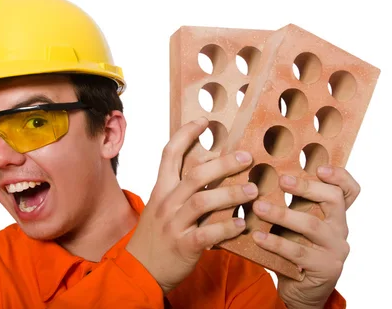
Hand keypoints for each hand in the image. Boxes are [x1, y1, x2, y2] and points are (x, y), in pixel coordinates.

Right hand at [126, 117, 257, 293]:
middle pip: (196, 175)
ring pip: (203, 201)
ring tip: (252, 190)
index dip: (186, 134)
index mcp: (161, 189)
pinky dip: (226, 227)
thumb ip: (181, 188)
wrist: (140, 270)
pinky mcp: (184, 246)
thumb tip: (209, 167)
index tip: (204, 121)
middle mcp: (167, 202)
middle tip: (246, 158)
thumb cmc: (156, 235)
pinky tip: (243, 224)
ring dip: (231, 194)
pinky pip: (208, 233)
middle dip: (223, 164)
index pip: (170, 153)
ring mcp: (174, 224)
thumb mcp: (162, 206)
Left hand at [251, 166, 359, 308]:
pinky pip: (298, 252)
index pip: (349, 190)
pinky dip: (275, 243)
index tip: (320, 167)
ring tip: (259, 207)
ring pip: (312, 225)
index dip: (340, 176)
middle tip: (282, 179)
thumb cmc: (296, 248)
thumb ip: (291, 203)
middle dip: (306, 187)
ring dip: (283, 214)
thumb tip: (262, 175)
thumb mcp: (296, 223)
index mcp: (335, 214)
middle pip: (333, 200)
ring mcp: (335, 249)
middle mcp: (340, 228)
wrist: (302, 290)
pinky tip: (257, 237)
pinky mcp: (325, 268)